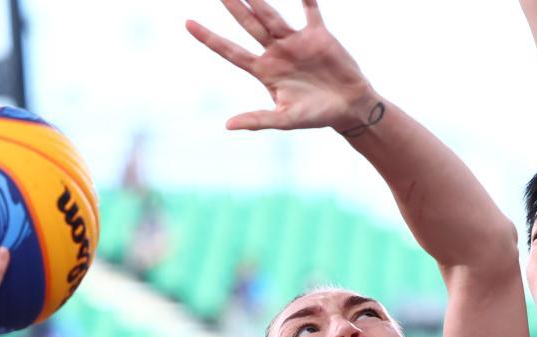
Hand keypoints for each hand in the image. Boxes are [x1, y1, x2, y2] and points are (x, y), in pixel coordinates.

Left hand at [187, 0, 376, 132]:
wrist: (349, 107)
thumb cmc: (316, 116)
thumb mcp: (285, 119)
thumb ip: (258, 120)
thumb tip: (228, 125)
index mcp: (264, 71)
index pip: (230, 51)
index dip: (209, 38)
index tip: (187, 23)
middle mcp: (276, 52)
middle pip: (248, 25)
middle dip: (233, 6)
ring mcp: (295, 41)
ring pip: (271, 14)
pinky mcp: (317, 34)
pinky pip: (309, 9)